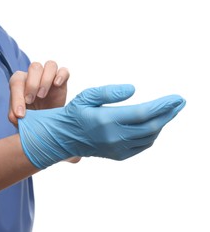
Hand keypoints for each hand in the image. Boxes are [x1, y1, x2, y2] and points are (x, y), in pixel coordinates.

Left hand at [8, 60, 68, 125]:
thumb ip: (14, 115)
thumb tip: (15, 116)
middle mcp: (35, 75)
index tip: (20, 114)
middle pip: (34, 67)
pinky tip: (57, 85)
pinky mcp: (63, 81)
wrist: (47, 122)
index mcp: (21, 81)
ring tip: (42, 96)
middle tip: (30, 101)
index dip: (17, 97)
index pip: (17, 81)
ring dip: (46, 79)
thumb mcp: (20, 119)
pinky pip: (64, 71)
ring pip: (50, 65)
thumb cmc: (31, 117)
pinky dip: (61, 76)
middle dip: (32, 85)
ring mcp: (50, 76)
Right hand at [18, 84, 185, 168]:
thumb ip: (109, 91)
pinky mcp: (119, 154)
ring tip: (168, 111)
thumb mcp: (87, 96)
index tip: (176, 98)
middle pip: (151, 126)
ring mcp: (118, 148)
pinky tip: (154, 125)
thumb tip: (133, 89)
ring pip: (149, 136)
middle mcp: (114, 137)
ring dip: (162, 123)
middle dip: (168, 113)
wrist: (65, 136)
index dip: (162, 105)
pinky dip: (152, 134)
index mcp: (106, 120)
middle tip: (179, 103)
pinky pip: (143, 145)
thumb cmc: (75, 113)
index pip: (143, 113)